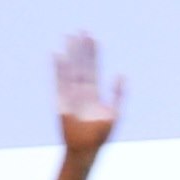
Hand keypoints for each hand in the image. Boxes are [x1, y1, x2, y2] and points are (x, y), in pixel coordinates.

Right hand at [54, 32, 124, 148]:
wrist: (85, 149)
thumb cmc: (100, 135)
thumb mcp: (114, 114)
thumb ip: (118, 94)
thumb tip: (121, 74)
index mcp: (93, 94)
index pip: (93, 69)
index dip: (93, 54)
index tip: (93, 38)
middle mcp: (81, 92)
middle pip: (81, 66)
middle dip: (82, 49)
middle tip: (82, 30)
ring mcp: (70, 95)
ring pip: (70, 70)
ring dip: (70, 54)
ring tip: (69, 36)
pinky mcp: (61, 101)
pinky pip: (59, 81)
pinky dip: (58, 69)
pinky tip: (58, 54)